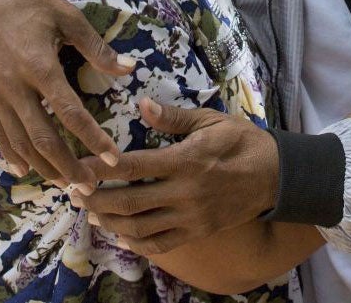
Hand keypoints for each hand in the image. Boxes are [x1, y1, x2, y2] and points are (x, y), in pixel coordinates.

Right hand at [0, 0, 132, 185]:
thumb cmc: (30, 2)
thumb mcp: (69, 18)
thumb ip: (98, 48)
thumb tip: (129, 69)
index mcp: (39, 66)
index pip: (70, 113)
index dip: (93, 138)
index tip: (112, 158)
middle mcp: (14, 86)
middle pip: (42, 138)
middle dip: (68, 165)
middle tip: (90, 187)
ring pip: (19, 141)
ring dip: (42, 166)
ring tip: (65, 183)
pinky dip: (12, 153)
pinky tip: (26, 168)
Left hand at [74, 98, 278, 254]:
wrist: (277, 176)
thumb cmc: (244, 142)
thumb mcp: (214, 121)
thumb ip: (175, 118)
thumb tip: (142, 104)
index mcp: (187, 161)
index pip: (133, 167)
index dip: (99, 169)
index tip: (76, 167)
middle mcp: (185, 193)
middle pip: (128, 203)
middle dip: (94, 199)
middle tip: (73, 193)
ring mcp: (190, 217)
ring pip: (138, 228)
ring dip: (109, 222)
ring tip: (91, 212)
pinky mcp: (197, 232)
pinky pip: (159, 245)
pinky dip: (134, 243)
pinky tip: (120, 234)